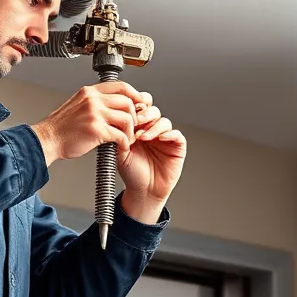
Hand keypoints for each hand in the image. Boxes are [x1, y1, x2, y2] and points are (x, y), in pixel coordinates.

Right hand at [30, 82, 149, 165]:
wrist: (48, 139)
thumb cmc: (63, 128)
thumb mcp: (79, 106)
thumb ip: (97, 103)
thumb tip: (117, 106)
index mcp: (89, 92)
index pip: (121, 86)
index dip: (135, 95)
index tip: (140, 105)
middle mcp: (92, 99)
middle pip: (128, 102)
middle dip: (135, 117)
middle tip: (133, 128)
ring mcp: (94, 113)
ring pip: (127, 118)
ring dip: (131, 132)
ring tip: (126, 139)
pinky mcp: (96, 129)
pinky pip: (120, 135)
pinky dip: (124, 144)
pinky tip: (120, 147)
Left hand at [116, 98, 186, 225]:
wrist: (143, 190)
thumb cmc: (132, 173)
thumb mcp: (120, 151)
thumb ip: (120, 134)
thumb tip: (119, 118)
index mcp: (138, 128)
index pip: (140, 108)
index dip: (136, 105)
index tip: (128, 109)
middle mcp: (152, 130)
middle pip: (153, 110)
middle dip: (144, 114)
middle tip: (136, 120)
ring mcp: (165, 138)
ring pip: (164, 121)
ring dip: (154, 126)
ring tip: (144, 137)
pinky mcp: (177, 147)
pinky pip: (176, 135)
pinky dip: (169, 134)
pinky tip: (160, 139)